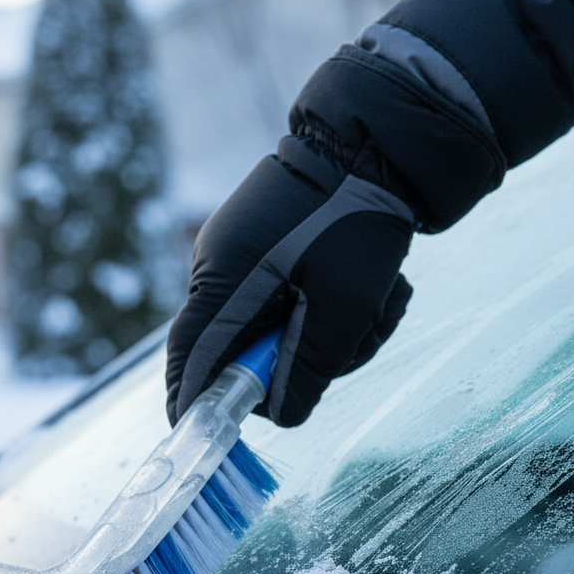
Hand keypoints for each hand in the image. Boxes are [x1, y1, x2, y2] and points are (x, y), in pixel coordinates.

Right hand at [166, 141, 414, 427]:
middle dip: (299, 362)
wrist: (379, 140)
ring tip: (383, 305)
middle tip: (354, 347)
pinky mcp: (272, 250)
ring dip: (333, 336)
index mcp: (226, 277)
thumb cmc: (361, 220)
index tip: (203, 433)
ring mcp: (246, 256)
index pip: (190, 356)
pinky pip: (293, 301)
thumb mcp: (347, 306)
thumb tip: (280, 413)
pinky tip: (381, 289)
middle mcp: (224, 267)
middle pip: (240, 350)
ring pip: (276, 329)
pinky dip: (337, 310)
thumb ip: (310, 369)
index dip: (193, 400)